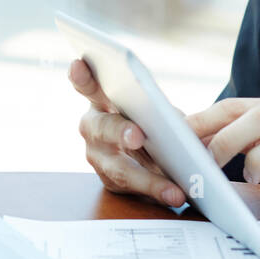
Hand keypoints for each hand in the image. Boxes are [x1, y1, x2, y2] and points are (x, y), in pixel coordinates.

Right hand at [68, 58, 186, 207]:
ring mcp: (98, 157)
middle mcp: (92, 127)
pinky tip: (176, 195)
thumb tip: (179, 124)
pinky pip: (133, 189)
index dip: (81, 75)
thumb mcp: (157, 107)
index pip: (87, 84)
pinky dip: (157, 191)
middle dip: (119, 132)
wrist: (155, 145)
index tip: (80, 62)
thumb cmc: (153, 116)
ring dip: (146, 178)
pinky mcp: (111, 182)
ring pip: (117, 169)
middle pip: (101, 128)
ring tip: (173, 187)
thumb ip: (158, 109)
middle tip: (137, 136)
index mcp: (101, 99)